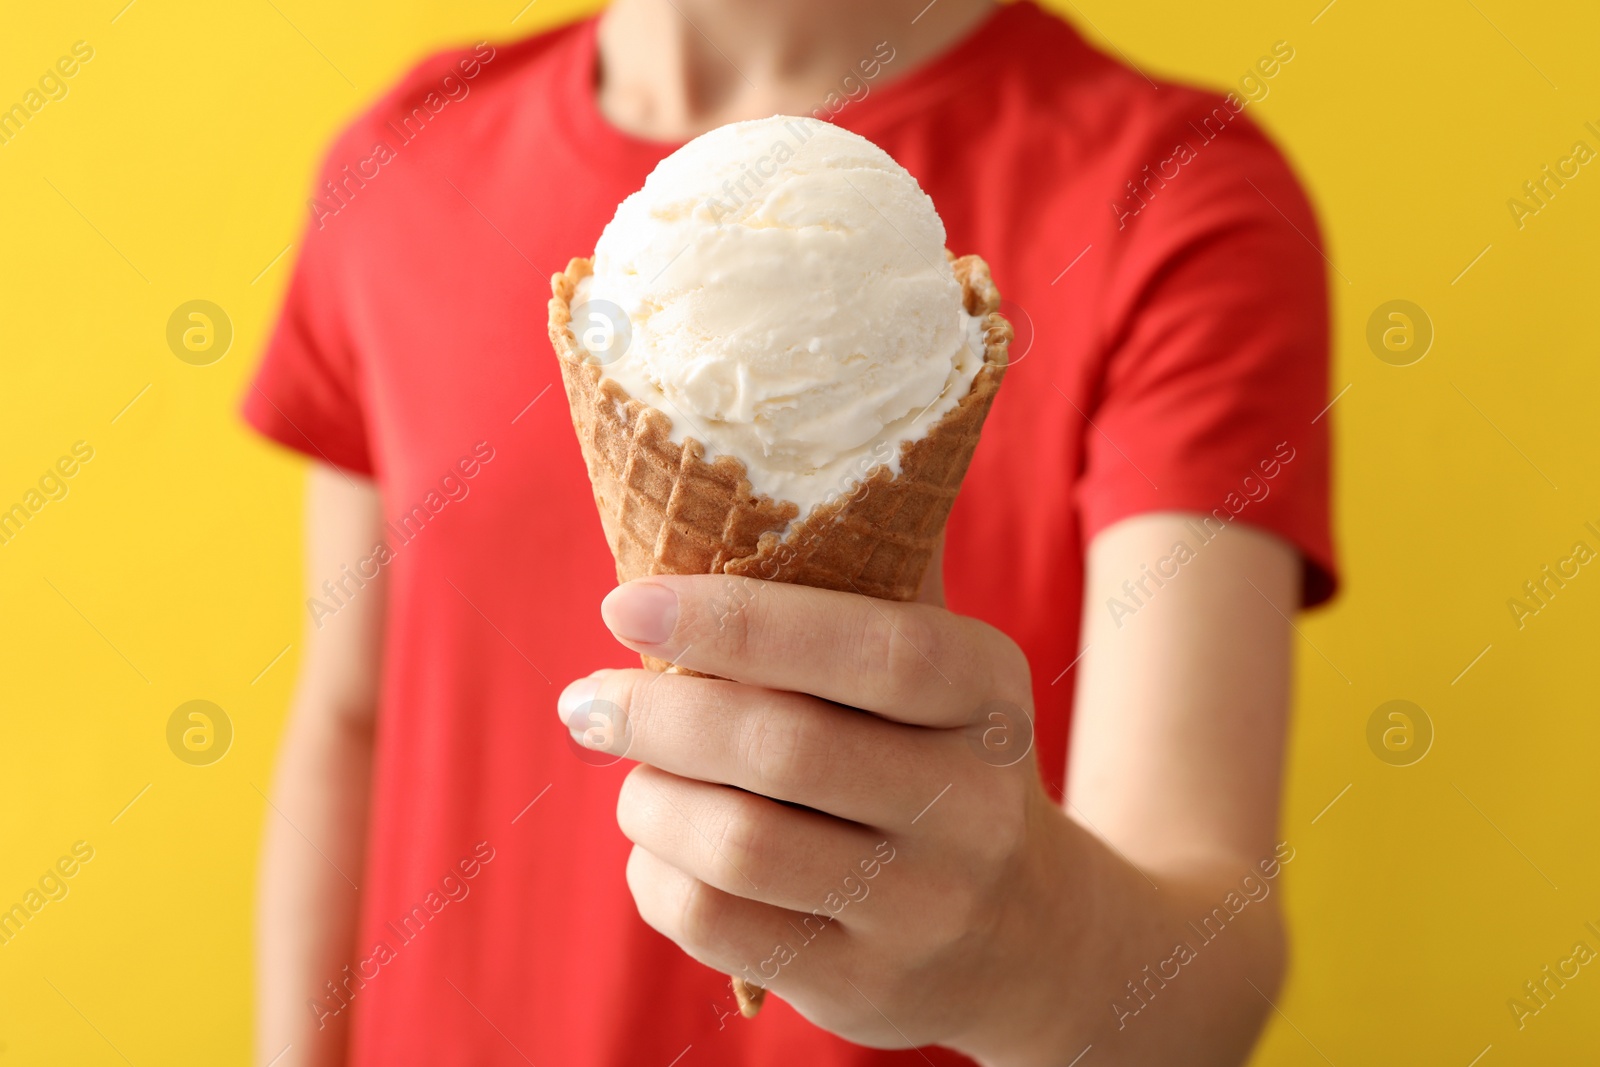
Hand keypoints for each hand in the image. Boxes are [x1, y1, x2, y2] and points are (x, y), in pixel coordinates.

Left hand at [557, 575, 1081, 1059]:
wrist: (1034, 934)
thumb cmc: (939, 760)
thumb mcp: (940, 671)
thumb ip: (864, 581)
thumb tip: (736, 464)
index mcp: (987, 691)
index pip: (868, 644)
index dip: (737, 621)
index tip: (626, 603)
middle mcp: (973, 803)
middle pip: (784, 747)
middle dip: (657, 717)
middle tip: (584, 701)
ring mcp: (924, 907)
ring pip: (738, 842)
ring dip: (651, 798)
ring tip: (633, 776)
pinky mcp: (866, 986)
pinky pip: (718, 925)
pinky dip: (657, 877)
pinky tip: (660, 849)